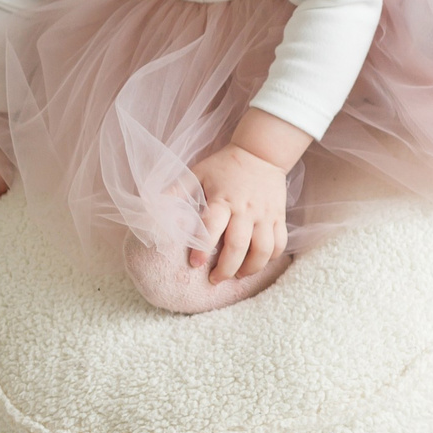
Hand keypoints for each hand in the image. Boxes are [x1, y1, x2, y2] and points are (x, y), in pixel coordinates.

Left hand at [189, 141, 293, 282]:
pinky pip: (280, 243)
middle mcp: (245, 210)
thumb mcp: (198, 172)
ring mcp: (265, 215)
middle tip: (215, 280)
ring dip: (251, 267)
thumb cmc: (225, 165)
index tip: (195, 264)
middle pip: (239, 245)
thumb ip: (176, 191)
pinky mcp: (278, 217)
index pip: (212, 227)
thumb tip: (152, 206)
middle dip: (226, 268)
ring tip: (238, 276)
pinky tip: (259, 263)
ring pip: (263, 249)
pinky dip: (272, 258)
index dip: (202, 248)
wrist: (261, 152)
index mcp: (222, 199)